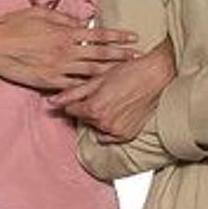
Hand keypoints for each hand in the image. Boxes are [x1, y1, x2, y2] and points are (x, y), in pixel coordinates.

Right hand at [0, 7, 137, 90]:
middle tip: (138, 58)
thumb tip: (79, 22)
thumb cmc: (13, 25)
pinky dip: (86, 88)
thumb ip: (62, 18)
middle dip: (121, 56)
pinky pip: (72, 86)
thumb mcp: (40, 13)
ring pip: (90, 72)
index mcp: (64, 32)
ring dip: (109, 73)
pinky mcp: (48, 81)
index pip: (98, 34)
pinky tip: (98, 91)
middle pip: (100, 54)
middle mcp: (65, 51)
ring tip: (124, 75)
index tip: (133, 37)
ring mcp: (58, 68)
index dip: (118, 36)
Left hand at [49, 39, 175, 139]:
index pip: (71, 110)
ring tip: (113, 101)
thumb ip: (72, 93)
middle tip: (103, 94)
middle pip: (84, 118)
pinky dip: (110, 126)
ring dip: (99, 117)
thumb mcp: (97, 79)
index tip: (86, 93)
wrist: (156, 75)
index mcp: (93, 108)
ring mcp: (116, 131)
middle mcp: (103, 124)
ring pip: (97, 126)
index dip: (76, 100)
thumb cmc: (128, 72)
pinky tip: (119, 112)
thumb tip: (51, 102)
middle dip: (89, 107)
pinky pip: (109, 136)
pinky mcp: (126, 135)